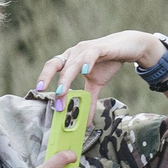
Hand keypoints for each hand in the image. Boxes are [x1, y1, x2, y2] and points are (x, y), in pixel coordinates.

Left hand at [34, 30, 163, 97]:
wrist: (128, 46)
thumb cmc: (109, 62)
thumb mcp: (97, 83)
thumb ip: (89, 99)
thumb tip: (87, 121)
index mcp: (70, 60)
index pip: (53, 67)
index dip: (44, 77)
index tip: (38, 91)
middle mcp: (74, 53)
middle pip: (56, 64)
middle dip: (48, 78)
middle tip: (43, 91)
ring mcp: (86, 49)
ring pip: (72, 63)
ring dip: (66, 78)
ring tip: (61, 92)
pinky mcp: (100, 48)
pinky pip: (91, 55)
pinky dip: (87, 62)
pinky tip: (85, 72)